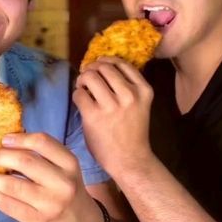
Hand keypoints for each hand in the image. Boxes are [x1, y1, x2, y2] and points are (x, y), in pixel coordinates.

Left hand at [0, 132, 102, 221]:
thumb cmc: (67, 190)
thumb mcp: (64, 170)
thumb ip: (43, 158)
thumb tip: (4, 145)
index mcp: (69, 163)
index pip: (43, 142)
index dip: (19, 138)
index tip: (3, 139)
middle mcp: (63, 182)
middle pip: (25, 162)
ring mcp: (51, 204)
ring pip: (13, 185)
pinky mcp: (40, 221)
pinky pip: (10, 206)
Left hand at [73, 57, 153, 178]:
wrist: (130, 159)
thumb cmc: (132, 133)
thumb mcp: (139, 105)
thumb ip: (127, 87)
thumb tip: (101, 67)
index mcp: (143, 90)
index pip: (122, 63)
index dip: (106, 61)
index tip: (99, 67)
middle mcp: (129, 95)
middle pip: (104, 67)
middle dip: (92, 69)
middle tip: (87, 78)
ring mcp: (112, 105)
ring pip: (90, 76)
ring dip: (82, 80)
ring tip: (83, 88)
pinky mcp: (94, 116)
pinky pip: (79, 94)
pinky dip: (77, 95)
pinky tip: (81, 103)